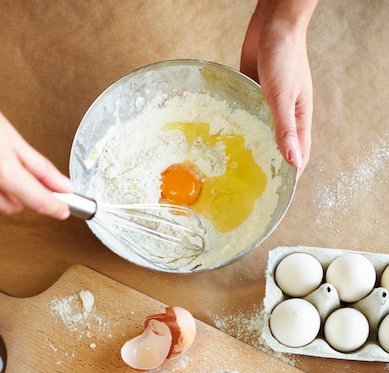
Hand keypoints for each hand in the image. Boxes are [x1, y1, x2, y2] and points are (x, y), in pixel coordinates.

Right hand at [0, 82, 73, 218]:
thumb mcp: (12, 137)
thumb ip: (41, 167)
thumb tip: (64, 186)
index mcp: (1, 170)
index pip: (38, 201)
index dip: (55, 207)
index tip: (63, 209)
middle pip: (17, 206)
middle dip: (25, 193)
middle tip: (23, 170)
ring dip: (6, 193)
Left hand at [240, 1, 317, 174]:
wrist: (273, 23)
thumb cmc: (285, 56)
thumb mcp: (284, 97)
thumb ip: (286, 129)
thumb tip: (293, 161)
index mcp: (300, 119)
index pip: (298, 156)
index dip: (289, 177)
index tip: (276, 196)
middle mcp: (285, 116)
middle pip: (278, 149)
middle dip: (267, 168)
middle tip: (249, 189)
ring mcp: (268, 106)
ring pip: (260, 134)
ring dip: (250, 150)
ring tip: (233, 171)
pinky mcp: (253, 94)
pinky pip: (247, 117)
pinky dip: (238, 128)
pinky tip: (225, 141)